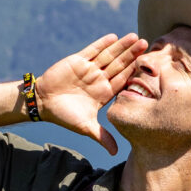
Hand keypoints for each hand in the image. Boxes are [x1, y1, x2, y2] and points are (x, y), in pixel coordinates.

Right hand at [36, 34, 144, 152]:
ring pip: (109, 55)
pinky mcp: (78, 60)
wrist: (42, 103)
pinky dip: (103, 44)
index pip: (123, 80)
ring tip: (135, 37)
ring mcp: (89, 68)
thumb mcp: (85, 126)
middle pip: (119, 64)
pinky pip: (92, 50)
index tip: (148, 65)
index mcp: (104, 92)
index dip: (135, 72)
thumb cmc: (64, 116)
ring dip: (121, 46)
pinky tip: (114, 37)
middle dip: (132, 55)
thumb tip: (115, 154)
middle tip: (148, 44)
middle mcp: (99, 79)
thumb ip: (102, 137)